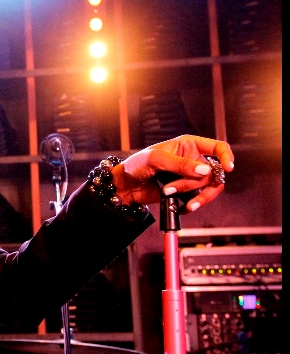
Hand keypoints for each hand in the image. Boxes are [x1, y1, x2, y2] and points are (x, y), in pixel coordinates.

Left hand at [112, 135, 233, 212]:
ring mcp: (191, 176)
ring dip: (194, 195)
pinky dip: (194, 204)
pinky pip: (200, 198)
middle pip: (214, 172)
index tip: (227, 168)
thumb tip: (206, 170)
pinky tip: (182, 208)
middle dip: (193, 183)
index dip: (226, 156)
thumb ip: (180, 164)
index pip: (218, 147)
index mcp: (189, 145)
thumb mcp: (156, 159)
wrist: (126, 186)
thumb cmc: (137, 165)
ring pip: (209, 187)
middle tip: (170, 188)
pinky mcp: (187, 191)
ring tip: (173, 198)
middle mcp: (194, 160)